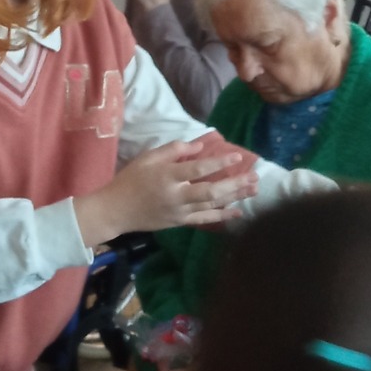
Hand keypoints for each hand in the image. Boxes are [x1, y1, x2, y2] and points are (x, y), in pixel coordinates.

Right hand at [74, 140, 256, 246]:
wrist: (116, 210)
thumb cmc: (131, 180)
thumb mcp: (148, 158)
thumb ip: (174, 150)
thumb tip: (200, 147)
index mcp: (168, 177)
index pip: (198, 169)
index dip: (219, 163)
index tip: (237, 157)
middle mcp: (176, 196)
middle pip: (211, 191)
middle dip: (235, 185)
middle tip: (255, 177)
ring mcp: (179, 212)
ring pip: (212, 205)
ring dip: (235, 197)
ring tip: (254, 189)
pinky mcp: (180, 222)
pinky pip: (205, 220)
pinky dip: (223, 216)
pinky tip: (238, 211)